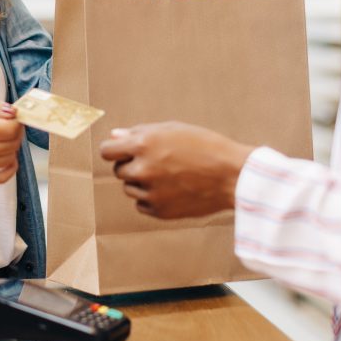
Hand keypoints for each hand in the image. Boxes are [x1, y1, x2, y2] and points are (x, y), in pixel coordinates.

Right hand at [0, 96, 23, 183]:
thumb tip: (13, 111)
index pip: (9, 129)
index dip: (17, 122)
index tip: (14, 116)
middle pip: (11, 144)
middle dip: (17, 133)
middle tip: (10, 125)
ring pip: (9, 159)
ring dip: (13, 147)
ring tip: (4, 137)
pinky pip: (1, 178)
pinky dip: (10, 168)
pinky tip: (7, 157)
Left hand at [98, 122, 252, 218]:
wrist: (233, 176)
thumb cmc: (204, 146)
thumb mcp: (172, 130)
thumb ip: (139, 132)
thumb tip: (114, 136)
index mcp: (144, 144)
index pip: (107, 150)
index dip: (114, 149)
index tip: (122, 151)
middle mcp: (143, 169)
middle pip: (119, 171)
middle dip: (131, 165)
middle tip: (157, 162)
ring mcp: (151, 192)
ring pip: (129, 189)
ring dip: (141, 182)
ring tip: (168, 175)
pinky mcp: (160, 211)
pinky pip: (141, 204)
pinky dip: (151, 198)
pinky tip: (172, 190)